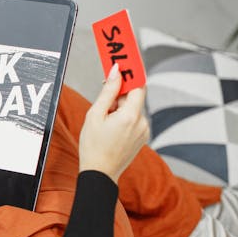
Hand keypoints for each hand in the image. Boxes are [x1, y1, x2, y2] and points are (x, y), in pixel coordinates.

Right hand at [78, 64, 149, 181]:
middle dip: (119, 93)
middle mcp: (142, 122)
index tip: (123, 63)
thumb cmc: (93, 146)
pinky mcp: (142, 137)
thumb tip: (115, 72)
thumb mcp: (95, 115)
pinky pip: (134, 120)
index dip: (130, 73)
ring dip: (120, 107)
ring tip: (104, 119)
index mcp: (131, 116)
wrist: (100, 173)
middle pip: (134, 97)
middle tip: (105, 93)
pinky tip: (110, 128)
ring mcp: (144, 131)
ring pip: (133, 109)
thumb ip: (107, 91)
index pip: (137, 85)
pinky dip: (123, 118)